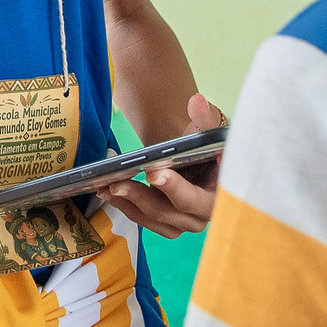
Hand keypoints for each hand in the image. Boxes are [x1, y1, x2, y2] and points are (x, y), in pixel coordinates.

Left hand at [104, 93, 224, 238]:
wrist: (194, 157)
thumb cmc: (205, 143)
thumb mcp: (208, 128)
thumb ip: (205, 116)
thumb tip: (197, 101)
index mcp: (220, 196)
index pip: (199, 198)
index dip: (177, 188)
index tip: (155, 173)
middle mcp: (203, 216)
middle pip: (172, 211)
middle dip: (143, 195)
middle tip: (120, 181)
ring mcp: (184, 223)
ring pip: (154, 217)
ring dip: (128, 202)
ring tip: (107, 186)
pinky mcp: (166, 225)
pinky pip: (143, 220)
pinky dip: (124, 206)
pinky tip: (106, 191)